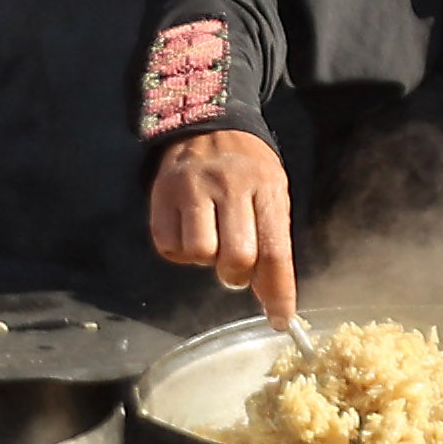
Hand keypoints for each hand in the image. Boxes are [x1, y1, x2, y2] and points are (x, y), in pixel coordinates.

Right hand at [147, 128, 301, 323]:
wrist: (208, 123)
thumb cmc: (247, 168)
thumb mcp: (271, 192)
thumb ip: (272, 241)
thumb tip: (273, 301)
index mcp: (266, 187)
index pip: (275, 250)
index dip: (279, 292)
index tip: (281, 320)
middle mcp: (229, 185)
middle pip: (237, 257)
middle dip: (237, 274)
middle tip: (235, 265)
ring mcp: (192, 187)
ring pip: (199, 253)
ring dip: (206, 260)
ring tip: (211, 240)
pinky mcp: (161, 192)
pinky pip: (167, 245)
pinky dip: (179, 251)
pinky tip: (188, 230)